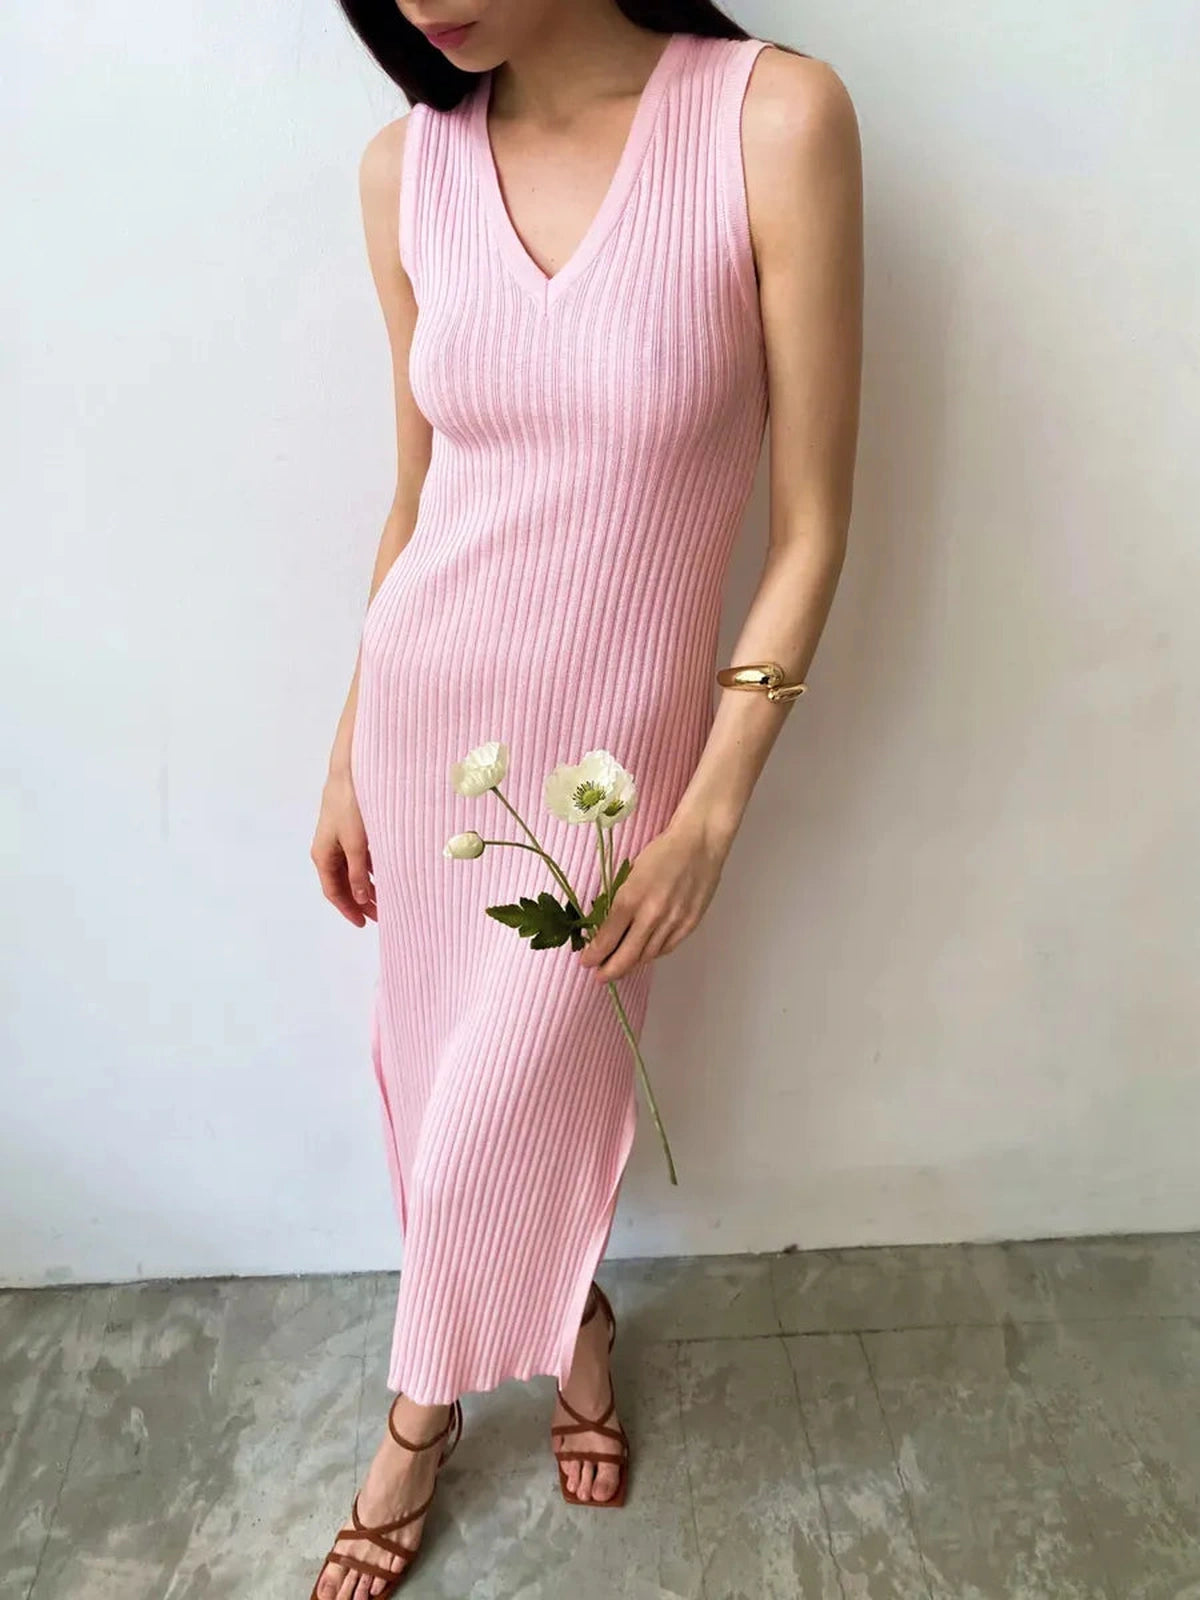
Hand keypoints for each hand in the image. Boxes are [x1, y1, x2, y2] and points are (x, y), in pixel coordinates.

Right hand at [311, 767, 375, 926]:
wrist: (351, 770)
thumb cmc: (351, 806)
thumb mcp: (356, 844)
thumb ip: (359, 873)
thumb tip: (361, 898)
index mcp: (322, 855)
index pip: (333, 891)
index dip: (348, 909)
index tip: (364, 923)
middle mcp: (328, 849)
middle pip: (342, 883)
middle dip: (360, 901)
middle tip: (380, 915)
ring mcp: (338, 838)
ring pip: (352, 869)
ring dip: (367, 885)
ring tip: (386, 897)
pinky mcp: (350, 827)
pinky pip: (359, 856)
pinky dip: (370, 868)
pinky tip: (385, 872)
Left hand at [578, 817, 728, 983]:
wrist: (699, 843)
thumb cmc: (662, 853)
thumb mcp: (630, 874)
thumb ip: (618, 903)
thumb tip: (605, 929)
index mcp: (631, 898)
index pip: (608, 937)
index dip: (595, 955)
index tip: (586, 962)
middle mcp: (652, 915)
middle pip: (628, 956)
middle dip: (610, 970)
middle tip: (600, 977)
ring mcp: (673, 922)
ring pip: (648, 956)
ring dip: (631, 965)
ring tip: (620, 967)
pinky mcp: (689, 925)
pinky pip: (666, 948)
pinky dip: (652, 954)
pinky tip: (644, 954)